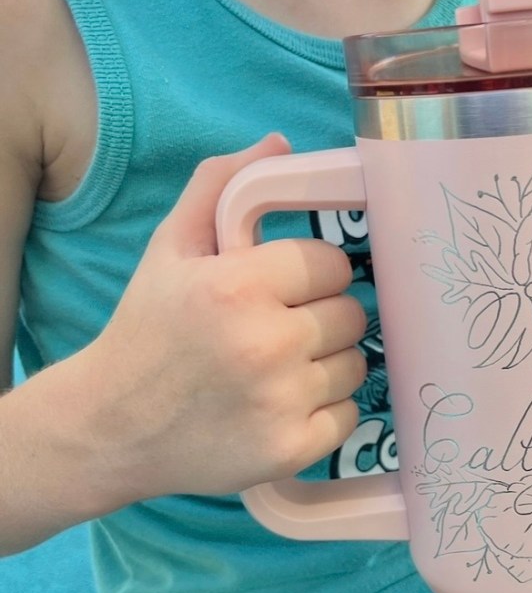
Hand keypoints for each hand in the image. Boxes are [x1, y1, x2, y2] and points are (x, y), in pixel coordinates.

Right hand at [80, 134, 365, 501]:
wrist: (113, 425)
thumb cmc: (148, 330)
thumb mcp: (170, 249)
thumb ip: (220, 187)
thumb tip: (280, 143)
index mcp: (238, 286)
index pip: (331, 264)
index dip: (313, 274)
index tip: (289, 287)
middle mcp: (266, 344)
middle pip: (351, 314)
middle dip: (324, 316)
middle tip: (285, 328)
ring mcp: (282, 401)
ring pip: (357, 364)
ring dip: (330, 362)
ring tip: (285, 367)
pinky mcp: (292, 449)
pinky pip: (350, 414)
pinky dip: (327, 409)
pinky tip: (288, 403)